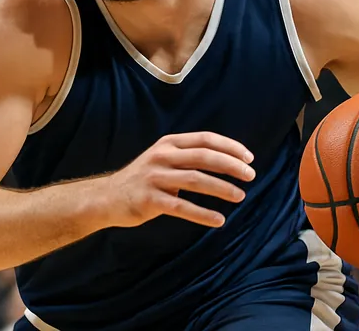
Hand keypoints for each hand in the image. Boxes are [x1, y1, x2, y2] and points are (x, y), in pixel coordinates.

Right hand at [101, 132, 255, 228]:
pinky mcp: (150, 200)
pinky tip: (219, 220)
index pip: (205, 139)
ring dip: (222, 188)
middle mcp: (162, 157)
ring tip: (240, 196)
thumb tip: (227, 160)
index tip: (249, 158)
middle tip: (251, 175)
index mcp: (168, 143)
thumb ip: (188, 156)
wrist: (108, 197)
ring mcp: (154, 178)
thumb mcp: (163, 158)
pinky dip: (203, 214)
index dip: (229, 147)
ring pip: (196, 180)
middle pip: (203, 157)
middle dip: (231, 165)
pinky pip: (181, 207)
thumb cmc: (144, 179)